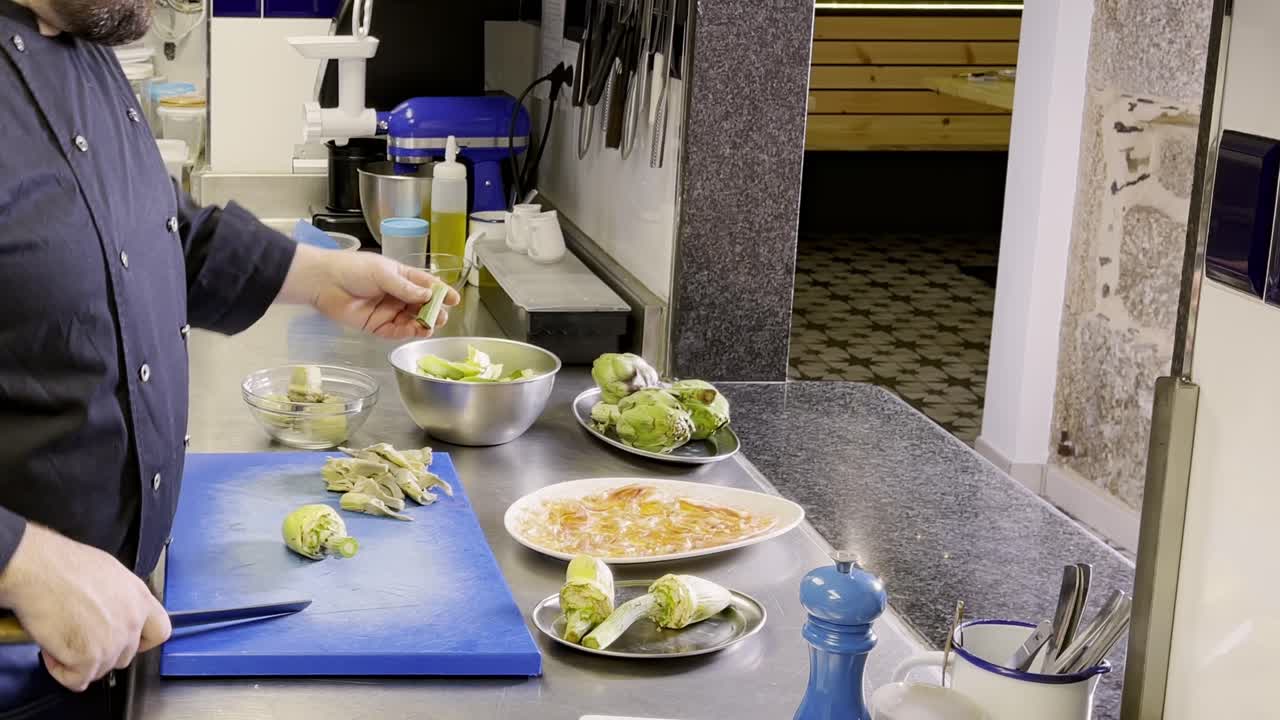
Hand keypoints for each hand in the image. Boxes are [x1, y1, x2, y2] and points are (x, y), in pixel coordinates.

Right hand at [0, 525, 169, 690]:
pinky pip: (76, 679)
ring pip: (100, 669)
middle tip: (79, 637)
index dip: (141, 641)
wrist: (39, 569)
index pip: (159, 632)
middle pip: (125, 655)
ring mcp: (113, 641)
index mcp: (139, 598)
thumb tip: (109, 609)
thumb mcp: (108, 573)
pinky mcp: (88, 657)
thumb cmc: (64, 565)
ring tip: (61, 637)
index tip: (124, 641)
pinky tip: (52, 649)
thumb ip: (118, 598)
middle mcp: (132, 621)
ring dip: (78, 661)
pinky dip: (61, 671)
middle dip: (101, 652)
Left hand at [278, 245, 461, 338]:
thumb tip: (428, 296)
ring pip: (411, 321)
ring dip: (423, 324)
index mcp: (401, 277)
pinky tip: (416, 331)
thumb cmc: (353, 269)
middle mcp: (397, 295)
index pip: (426, 286)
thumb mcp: (383, 273)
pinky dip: (408, 332)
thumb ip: (406, 288)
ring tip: (431, 325)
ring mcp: (387, 312)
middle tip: (441, 316)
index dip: (441, 292)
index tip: (454, 300)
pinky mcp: (377, 326)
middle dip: (434, 311)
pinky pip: (396, 332)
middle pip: (422, 306)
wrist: (324, 282)